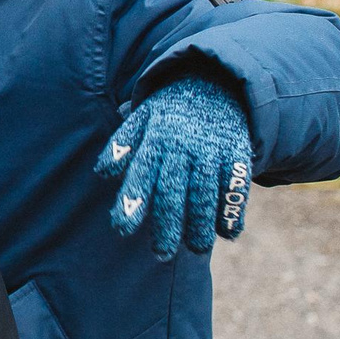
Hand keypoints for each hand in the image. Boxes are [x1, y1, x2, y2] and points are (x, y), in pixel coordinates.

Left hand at [94, 76, 251, 259]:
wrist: (215, 83)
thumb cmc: (170, 112)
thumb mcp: (142, 118)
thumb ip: (122, 145)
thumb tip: (102, 172)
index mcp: (156, 139)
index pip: (140, 173)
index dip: (131, 200)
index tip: (121, 229)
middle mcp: (183, 146)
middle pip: (173, 190)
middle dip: (167, 224)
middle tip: (161, 254)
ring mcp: (212, 150)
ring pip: (205, 192)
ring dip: (201, 224)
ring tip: (195, 249)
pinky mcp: (237, 153)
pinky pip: (236, 185)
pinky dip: (233, 210)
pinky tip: (228, 233)